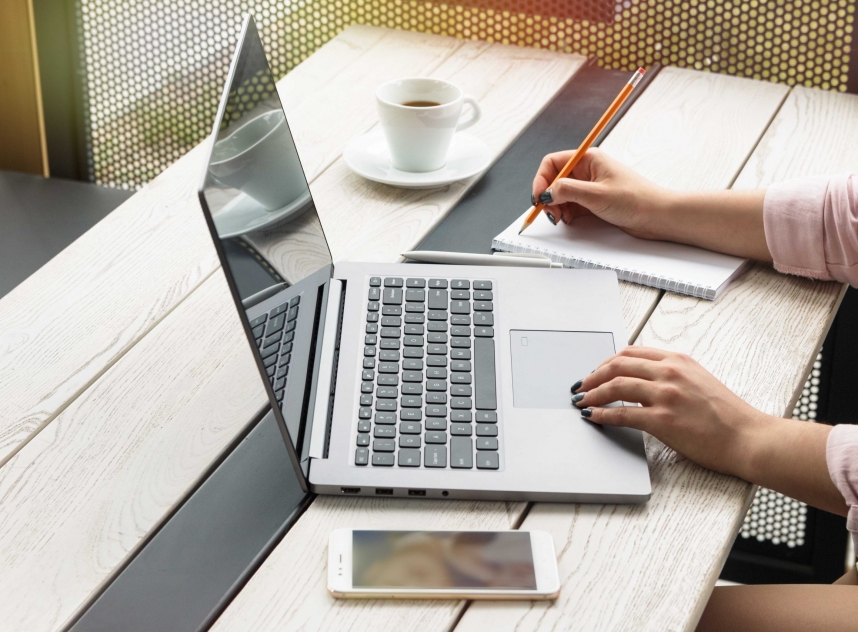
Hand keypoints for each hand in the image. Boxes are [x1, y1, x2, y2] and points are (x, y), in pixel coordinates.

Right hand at [531, 148, 668, 239]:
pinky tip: (571, 220)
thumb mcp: (596, 194)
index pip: (552, 163)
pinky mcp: (593, 202)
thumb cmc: (636, 199)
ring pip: (561, 195)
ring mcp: (590, 187)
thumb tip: (546, 192)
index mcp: (588, 160)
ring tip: (562, 218)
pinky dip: (567, 214)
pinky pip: (571, 206)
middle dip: (548, 197)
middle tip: (551, 211)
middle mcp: (587, 171)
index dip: (541, 180)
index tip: (539, 197)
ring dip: (557, 207)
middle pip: (554, 180)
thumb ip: (567, 191)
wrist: (657, 216)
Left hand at [571, 346, 767, 477]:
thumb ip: (671, 376)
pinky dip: (603, 414)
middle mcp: (671, 372)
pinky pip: (622, 414)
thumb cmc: (727, 415)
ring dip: (593, 394)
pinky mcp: (663, 419)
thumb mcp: (699, 381)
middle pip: (617, 365)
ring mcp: (666, 395)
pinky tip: (594, 417)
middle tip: (582, 386)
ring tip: (582, 401)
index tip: (596, 372)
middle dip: (593, 376)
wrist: (748, 437)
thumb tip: (640, 382)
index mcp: (678, 361)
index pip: (631, 353)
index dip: (606, 362)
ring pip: (616, 386)